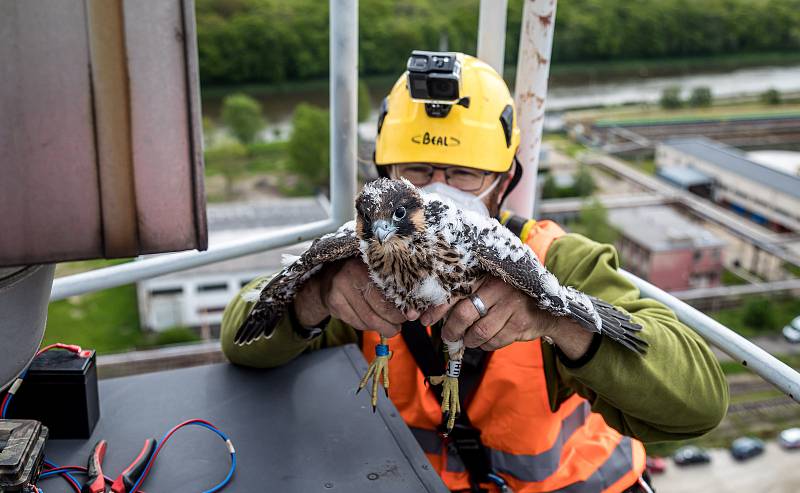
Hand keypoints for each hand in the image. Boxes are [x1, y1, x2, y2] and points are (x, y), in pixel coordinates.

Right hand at [294, 258, 409, 337]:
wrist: (328, 277)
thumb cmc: (361, 275)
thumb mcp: (376, 273)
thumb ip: (395, 287)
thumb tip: (416, 312)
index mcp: (367, 263)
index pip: (390, 291)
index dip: (402, 307)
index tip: (412, 314)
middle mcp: (351, 274)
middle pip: (379, 308)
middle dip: (394, 322)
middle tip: (400, 325)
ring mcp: (339, 289)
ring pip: (368, 320)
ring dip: (383, 328)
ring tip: (390, 328)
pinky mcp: (334, 304)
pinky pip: (357, 323)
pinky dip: (368, 327)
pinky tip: (373, 323)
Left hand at [420, 277, 593, 357]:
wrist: (545, 308)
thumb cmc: (507, 297)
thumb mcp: (489, 285)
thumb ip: (466, 292)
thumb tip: (429, 312)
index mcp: (486, 275)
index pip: (455, 291)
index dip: (437, 308)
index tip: (423, 319)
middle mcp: (498, 288)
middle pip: (464, 315)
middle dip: (451, 330)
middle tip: (448, 336)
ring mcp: (511, 307)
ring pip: (478, 333)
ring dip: (468, 340)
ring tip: (467, 339)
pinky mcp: (519, 325)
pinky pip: (492, 342)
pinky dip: (484, 345)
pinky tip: (485, 340)